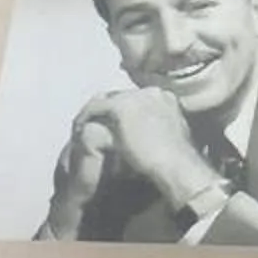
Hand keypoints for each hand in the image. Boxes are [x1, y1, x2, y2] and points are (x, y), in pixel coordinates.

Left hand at [39, 88, 221, 237]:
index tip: (114, 126)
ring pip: (106, 100)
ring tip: (83, 128)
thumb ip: (162, 131)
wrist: (177, 165)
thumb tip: (152, 139)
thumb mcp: (173, 140)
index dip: (124, 113)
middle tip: (94, 126)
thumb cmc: (178, 161)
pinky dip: (85, 118)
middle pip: (121, 96)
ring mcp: (136, 97)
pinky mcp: (120, 107)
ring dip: (94, 114)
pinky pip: (96, 109)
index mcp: (167, 98)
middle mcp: (152, 92)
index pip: (137, 99)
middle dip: (107, 111)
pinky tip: (79, 132)